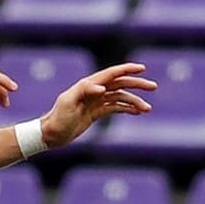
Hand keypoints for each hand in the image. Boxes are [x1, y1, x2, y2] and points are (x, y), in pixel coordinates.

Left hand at [41, 63, 156, 148]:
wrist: (51, 134)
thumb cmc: (57, 118)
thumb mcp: (68, 102)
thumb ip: (84, 91)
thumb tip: (102, 87)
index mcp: (88, 85)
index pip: (111, 73)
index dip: (127, 69)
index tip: (142, 69)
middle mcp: (94, 91)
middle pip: (120, 83)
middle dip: (137, 84)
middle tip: (153, 87)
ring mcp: (96, 101)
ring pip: (121, 97)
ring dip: (135, 101)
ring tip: (147, 109)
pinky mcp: (96, 112)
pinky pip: (116, 107)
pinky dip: (127, 109)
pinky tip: (137, 112)